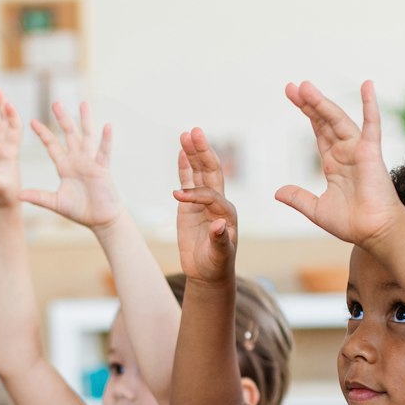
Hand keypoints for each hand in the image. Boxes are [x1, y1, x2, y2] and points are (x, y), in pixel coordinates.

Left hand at [23, 102, 121, 229]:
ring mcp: (90, 162)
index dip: (43, 133)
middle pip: (68, 134)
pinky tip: (107, 125)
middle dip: (62, 118)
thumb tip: (18, 195)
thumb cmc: (80, 211)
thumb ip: (38, 197)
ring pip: (87, 136)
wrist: (100, 220)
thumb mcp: (55, 203)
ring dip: (85, 120)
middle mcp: (77, 160)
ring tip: (83, 103)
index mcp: (64, 166)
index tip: (32, 121)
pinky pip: (104, 151)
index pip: (52, 146)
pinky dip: (106, 139)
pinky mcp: (102, 168)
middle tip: (55, 102)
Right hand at [174, 128, 238, 285]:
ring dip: (193, 153)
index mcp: (226, 212)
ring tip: (186, 134)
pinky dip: (185, 166)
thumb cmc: (216, 265)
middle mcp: (217, 202)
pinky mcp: (190, 205)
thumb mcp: (220, 256)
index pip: (210, 195)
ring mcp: (203, 201)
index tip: (177, 197)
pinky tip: (181, 150)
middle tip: (195, 131)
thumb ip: (220, 240)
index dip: (195, 194)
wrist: (208, 273)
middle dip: (203, 151)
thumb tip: (219, 224)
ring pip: (199, 172)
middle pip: (210, 171)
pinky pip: (188, 181)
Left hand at [274, 80, 402, 246]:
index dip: (306, 113)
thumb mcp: (317, 209)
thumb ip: (299, 198)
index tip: (292, 95)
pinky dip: (370, 105)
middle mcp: (345, 153)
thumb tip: (277, 192)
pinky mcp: (371, 152)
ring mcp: (358, 150)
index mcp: (333, 164)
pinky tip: (367, 84)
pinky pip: (371, 125)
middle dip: (308, 103)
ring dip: (323, 103)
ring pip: (338, 120)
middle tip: (292, 86)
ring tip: (305, 87)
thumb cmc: (352, 223)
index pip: (318, 131)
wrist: (373, 233)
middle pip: (324, 121)